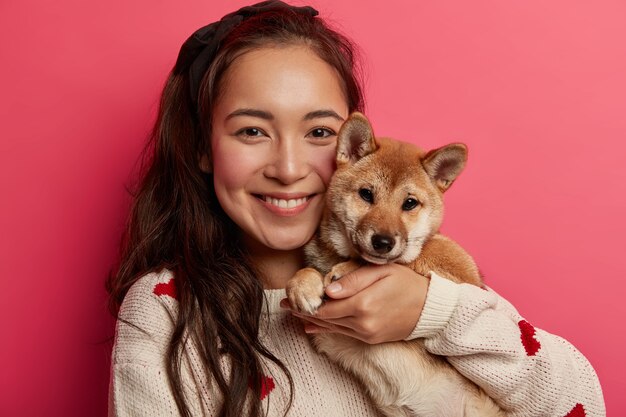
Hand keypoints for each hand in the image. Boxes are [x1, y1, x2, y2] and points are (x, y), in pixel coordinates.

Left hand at [281, 263, 429, 343]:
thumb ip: (353, 279)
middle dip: (304, 311)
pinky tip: (312, 326)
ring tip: (293, 313)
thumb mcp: (380, 272)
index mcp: (362, 304)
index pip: (325, 306)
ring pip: (332, 328)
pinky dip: (326, 329)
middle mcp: (362, 323)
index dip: (305, 302)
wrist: (430, 308)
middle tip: (284, 304)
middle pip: (325, 318)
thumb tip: (328, 288)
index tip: (289, 296)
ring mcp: (366, 334)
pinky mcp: (371, 339)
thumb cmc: (406, 283)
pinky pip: (343, 334)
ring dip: (312, 320)